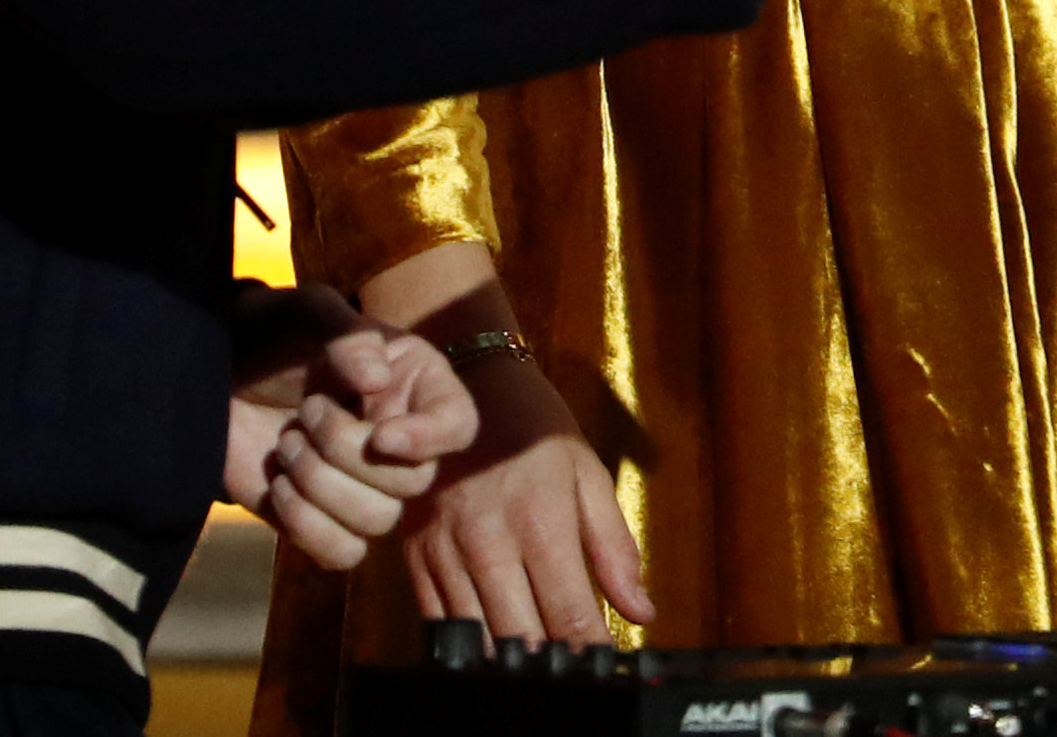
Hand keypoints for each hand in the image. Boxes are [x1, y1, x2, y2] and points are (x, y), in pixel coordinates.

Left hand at [220, 284, 477, 572]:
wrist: (219, 374)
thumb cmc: (273, 334)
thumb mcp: (306, 313)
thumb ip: (345, 335)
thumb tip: (376, 380)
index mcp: (413, 384)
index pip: (457, 424)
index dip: (430, 439)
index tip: (379, 435)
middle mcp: (399, 439)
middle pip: (414, 481)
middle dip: (348, 451)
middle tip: (306, 411)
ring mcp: (363, 486)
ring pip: (378, 521)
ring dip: (321, 483)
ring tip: (287, 442)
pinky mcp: (324, 522)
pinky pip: (342, 553)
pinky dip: (307, 525)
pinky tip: (279, 485)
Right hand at [398, 346, 652, 645]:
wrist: (463, 381)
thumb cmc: (534, 427)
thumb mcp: (586, 472)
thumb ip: (615, 547)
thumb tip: (641, 611)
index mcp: (540, 518)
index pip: (571, 614)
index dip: (592, 653)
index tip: (606, 669)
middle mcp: (489, 539)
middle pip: (521, 637)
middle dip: (551, 665)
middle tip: (572, 675)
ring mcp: (446, 549)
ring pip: (477, 638)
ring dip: (508, 662)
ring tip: (535, 670)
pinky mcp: (415, 553)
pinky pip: (437, 622)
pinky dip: (465, 645)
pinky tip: (489, 650)